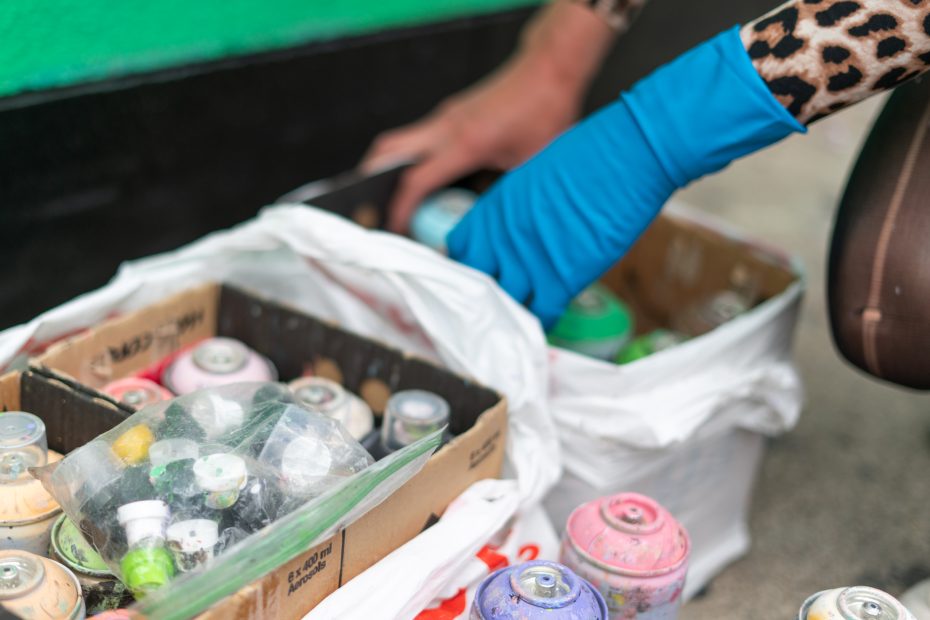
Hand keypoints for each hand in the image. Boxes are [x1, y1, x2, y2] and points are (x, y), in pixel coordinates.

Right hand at [361, 1, 614, 231]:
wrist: (549, 69)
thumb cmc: (544, 112)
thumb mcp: (529, 167)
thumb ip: (503, 195)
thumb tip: (487, 225)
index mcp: (465, 143)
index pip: (416, 180)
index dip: (400, 210)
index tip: (396, 229)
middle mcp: (446, 126)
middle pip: (387, 151)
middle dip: (371, 182)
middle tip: (376, 209)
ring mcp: (445, 116)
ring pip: (398, 141)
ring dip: (388, 168)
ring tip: (395, 198)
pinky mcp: (451, 113)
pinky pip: (418, 137)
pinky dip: (411, 159)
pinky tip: (426, 180)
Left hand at [448, 27, 804, 327]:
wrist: (628, 154)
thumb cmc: (592, 156)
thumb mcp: (536, 178)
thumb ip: (518, 211)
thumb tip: (520, 233)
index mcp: (494, 209)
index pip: (459, 250)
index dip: (467, 266)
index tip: (478, 276)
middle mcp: (503, 237)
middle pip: (475, 283)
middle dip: (483, 297)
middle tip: (495, 306)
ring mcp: (530, 259)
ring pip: (504, 305)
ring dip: (512, 315)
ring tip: (519, 322)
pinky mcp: (562, 277)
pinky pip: (540, 315)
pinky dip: (542, 322)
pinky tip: (548, 319)